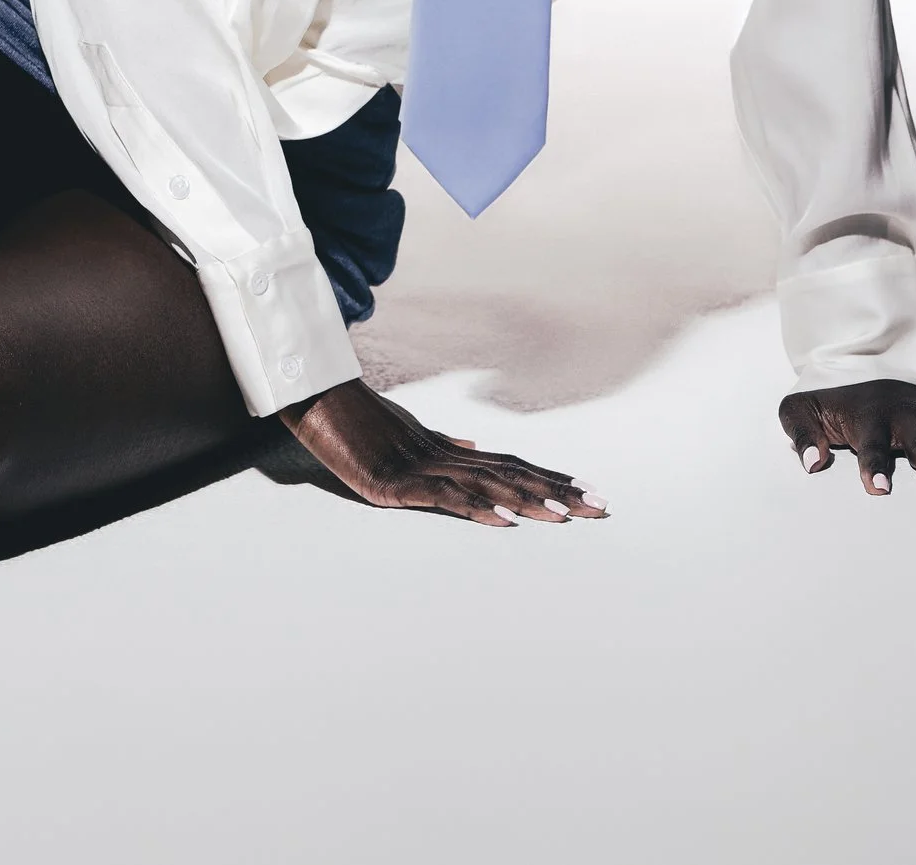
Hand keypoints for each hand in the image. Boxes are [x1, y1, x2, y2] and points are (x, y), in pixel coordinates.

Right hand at [276, 378, 607, 526]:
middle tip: (602, 507)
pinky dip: (478, 507)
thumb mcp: (404, 435)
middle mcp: (444, 457)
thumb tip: (474, 448)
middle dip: (557, 493)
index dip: (549, 479)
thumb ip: (440, 448)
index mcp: (448, 451)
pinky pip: (444, 497)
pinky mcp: (396, 481)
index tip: (587, 492)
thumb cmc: (354, 418)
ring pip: (486, 485)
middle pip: (511, 475)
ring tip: (567, 516)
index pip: (509, 466)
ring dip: (529, 501)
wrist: (313, 395)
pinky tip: (506, 519)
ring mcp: (421, 467)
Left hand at [780, 379, 915, 495]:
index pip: (869, 446)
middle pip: (915, 440)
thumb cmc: (827, 403)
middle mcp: (897, 413)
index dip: (873, 468)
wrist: (854, 366)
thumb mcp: (799, 411)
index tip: (879, 489)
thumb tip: (810, 463)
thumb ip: (801, 436)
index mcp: (864, 418)